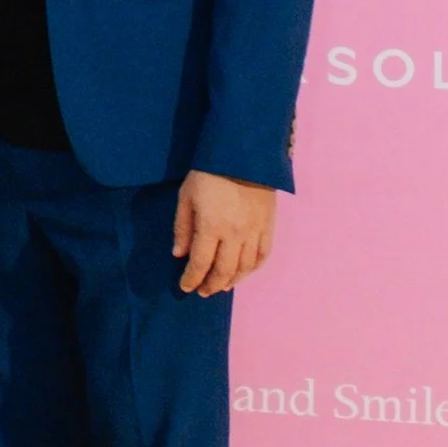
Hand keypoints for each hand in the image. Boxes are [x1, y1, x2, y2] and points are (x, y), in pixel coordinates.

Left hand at [173, 170, 275, 295]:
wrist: (245, 155)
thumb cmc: (209, 173)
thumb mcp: (186, 197)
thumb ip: (183, 228)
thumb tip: (179, 254)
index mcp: (211, 227)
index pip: (200, 263)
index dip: (191, 279)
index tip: (185, 287)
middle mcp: (235, 234)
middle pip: (224, 271)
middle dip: (211, 285)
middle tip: (202, 291)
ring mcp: (255, 231)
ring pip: (245, 267)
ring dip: (232, 281)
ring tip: (221, 286)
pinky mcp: (269, 226)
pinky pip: (263, 255)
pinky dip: (253, 268)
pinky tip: (244, 272)